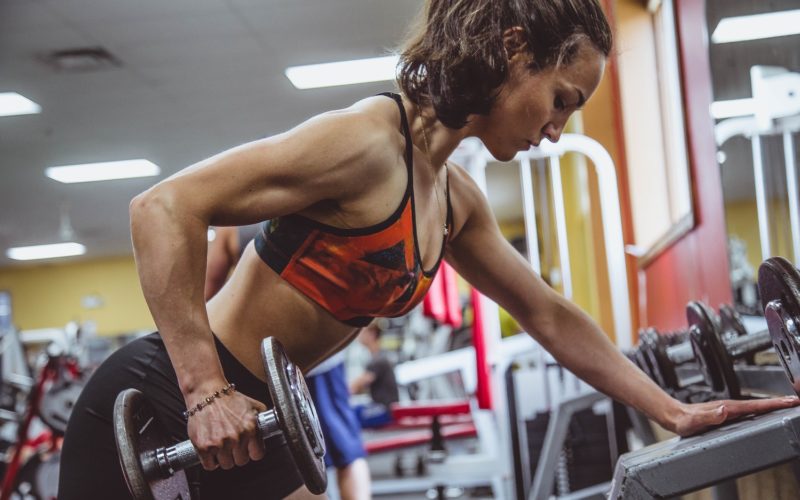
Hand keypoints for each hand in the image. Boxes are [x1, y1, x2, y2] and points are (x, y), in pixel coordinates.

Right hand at [187, 389, 267, 469]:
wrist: (206, 393)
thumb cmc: (228, 399)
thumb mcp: (253, 405)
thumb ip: (262, 418)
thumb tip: (269, 427)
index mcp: (250, 428)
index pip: (257, 454)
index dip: (252, 452)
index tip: (248, 450)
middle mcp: (236, 437)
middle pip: (241, 461)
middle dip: (237, 454)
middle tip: (232, 445)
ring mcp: (219, 443)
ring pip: (226, 464)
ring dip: (223, 458)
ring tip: (221, 445)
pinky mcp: (204, 447)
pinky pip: (209, 465)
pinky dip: (210, 461)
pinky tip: (211, 450)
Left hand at [668, 396, 799, 436]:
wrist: (675, 416)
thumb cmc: (684, 420)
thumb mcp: (695, 421)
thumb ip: (709, 416)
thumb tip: (724, 410)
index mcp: (727, 408)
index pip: (755, 406)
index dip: (773, 404)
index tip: (789, 402)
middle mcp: (730, 407)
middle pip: (759, 404)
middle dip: (778, 403)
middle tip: (796, 402)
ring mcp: (728, 409)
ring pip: (755, 407)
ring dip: (771, 406)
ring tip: (787, 406)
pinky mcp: (726, 413)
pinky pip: (748, 411)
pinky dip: (761, 410)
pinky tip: (765, 413)